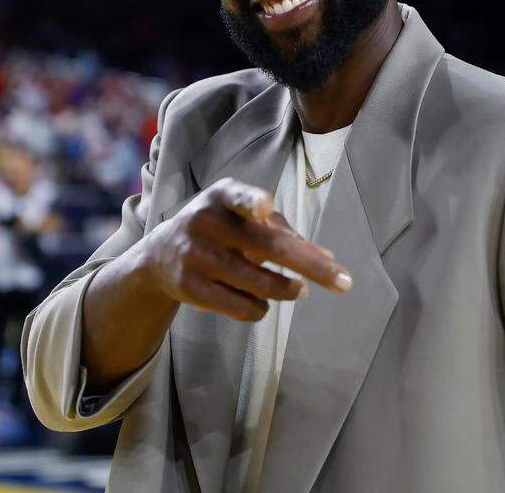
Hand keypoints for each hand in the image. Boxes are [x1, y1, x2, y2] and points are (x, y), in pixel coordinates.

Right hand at [139, 177, 352, 321]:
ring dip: (287, 290)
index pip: (239, 197)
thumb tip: (328, 259)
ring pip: (259, 283)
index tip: (266, 207)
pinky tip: (263, 304)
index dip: (253, 202)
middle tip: (343, 282)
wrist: (160, 254)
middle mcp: (206, 221)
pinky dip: (260, 309)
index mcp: (223, 196)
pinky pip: (240, 306)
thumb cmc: (220, 230)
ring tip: (298, 291)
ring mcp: (195, 255)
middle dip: (311, 266)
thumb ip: (283, 232)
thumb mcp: (243, 218)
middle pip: (267, 246)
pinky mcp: (189, 287)